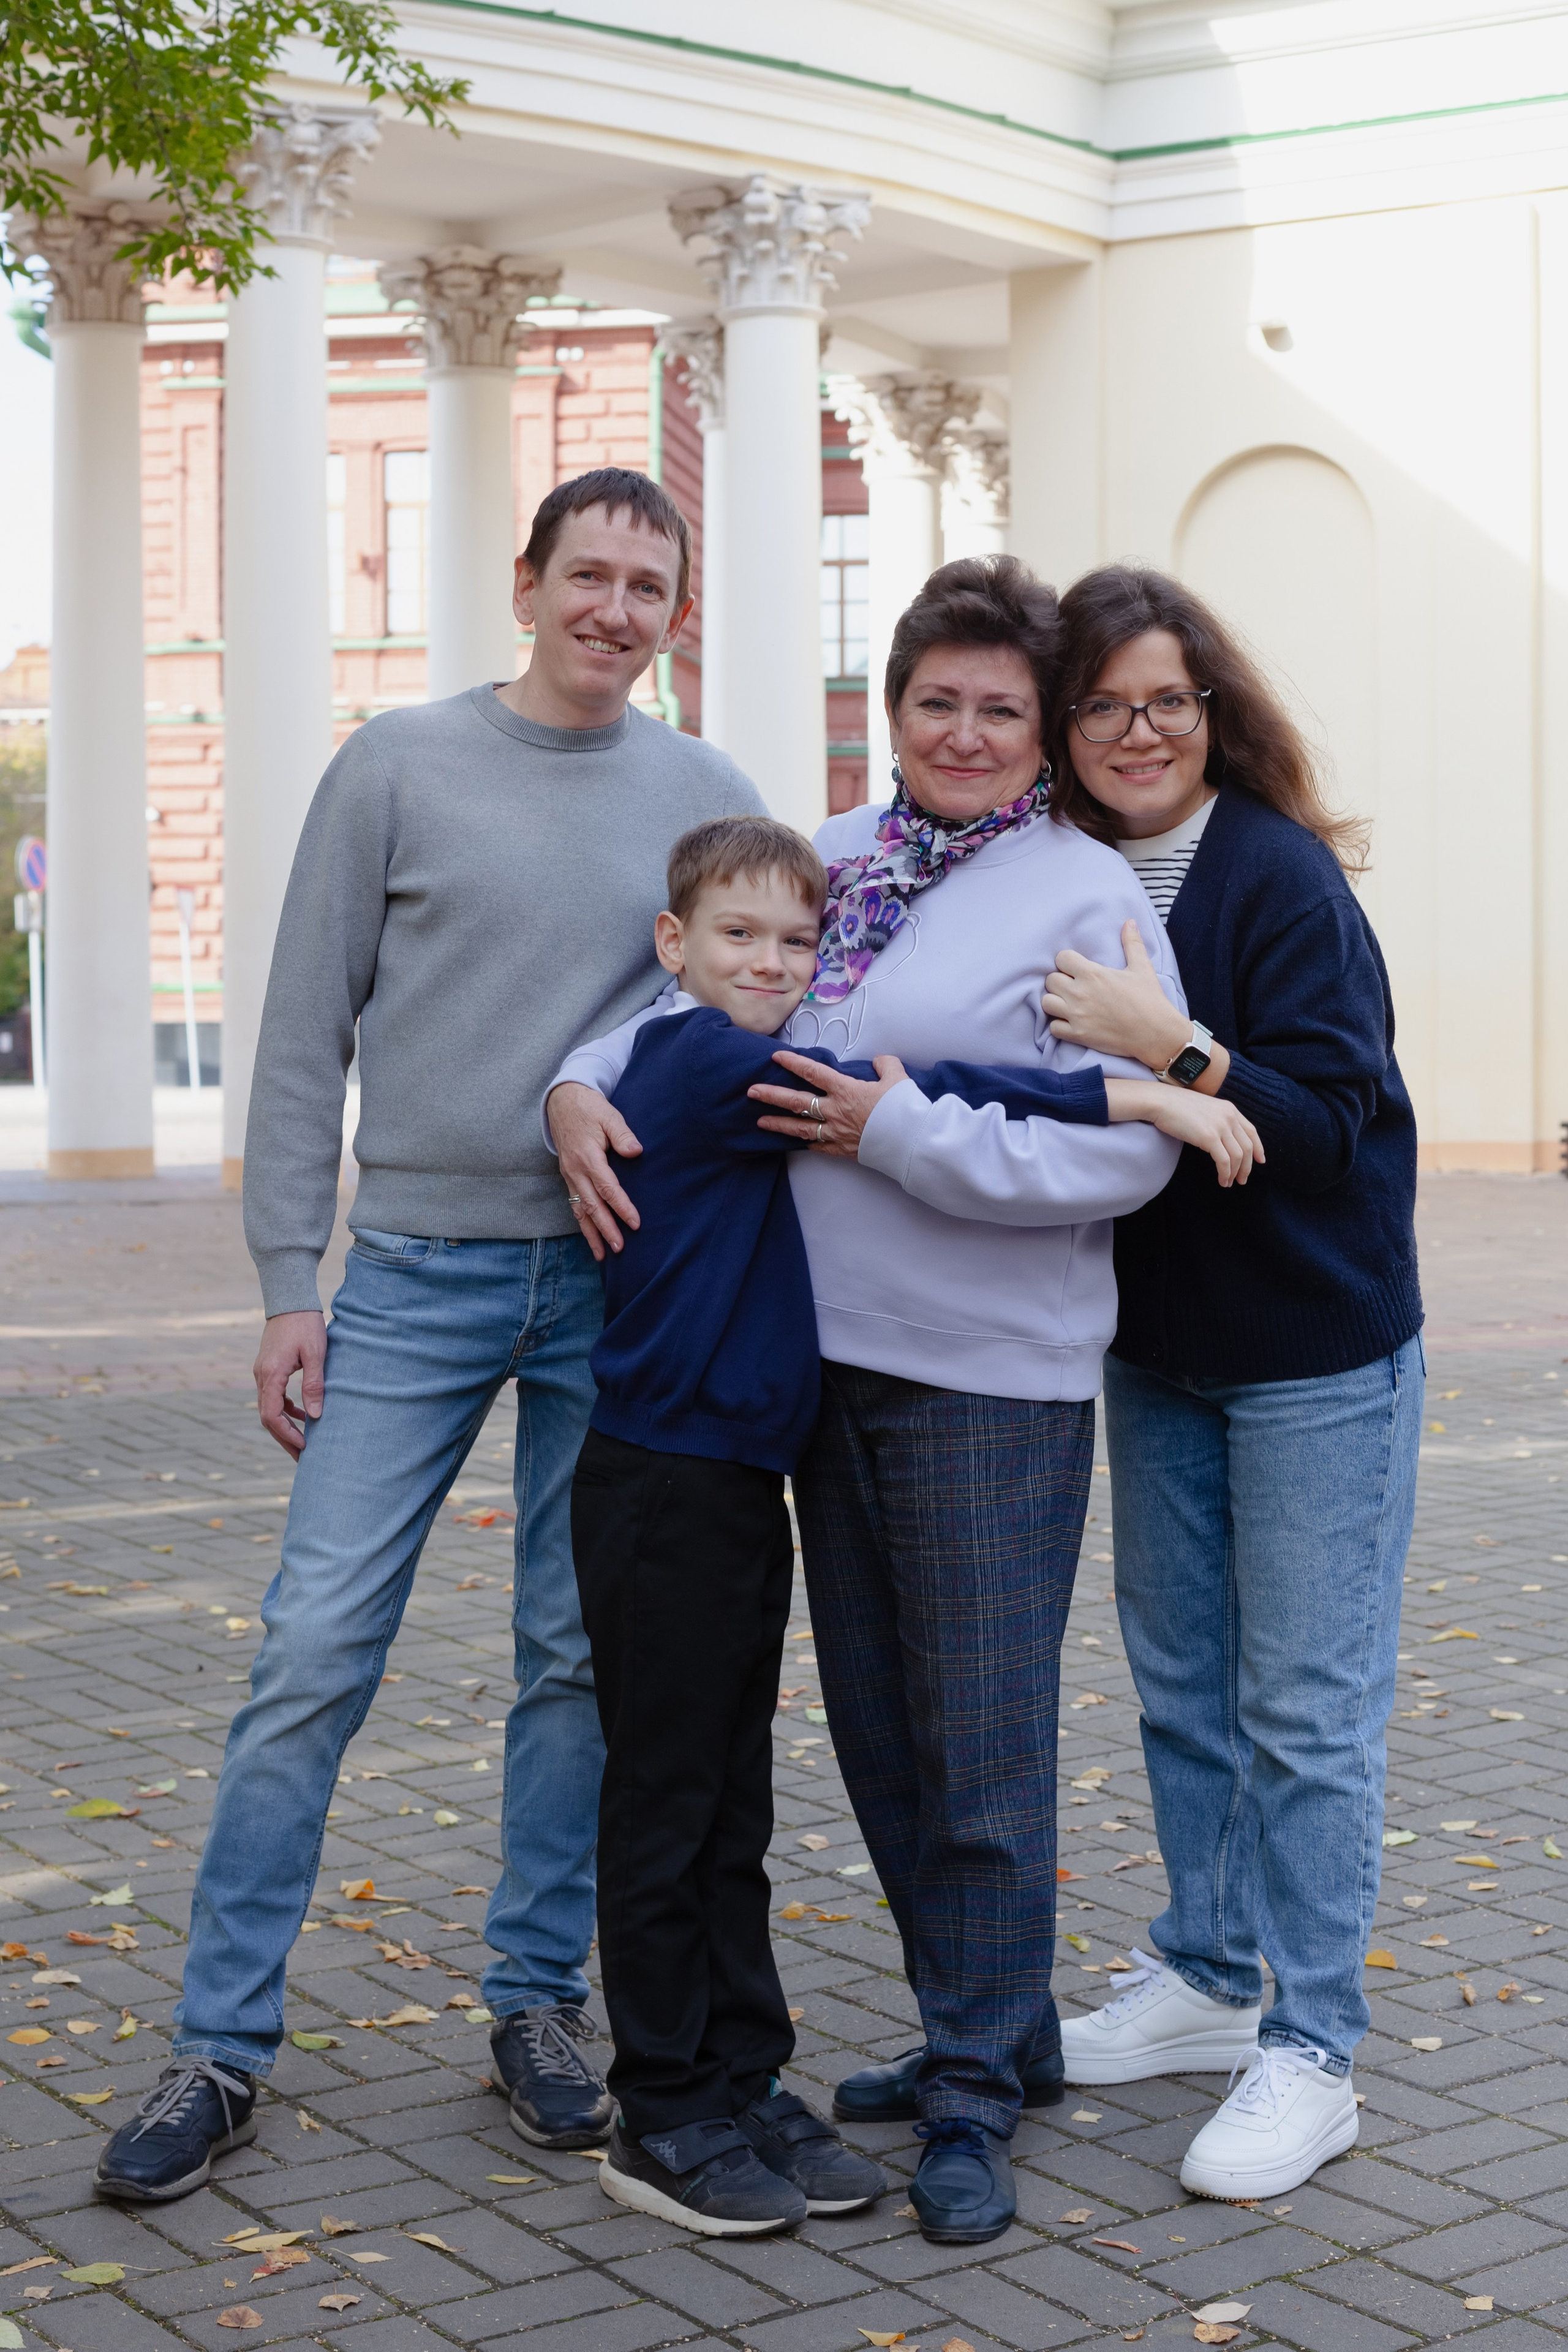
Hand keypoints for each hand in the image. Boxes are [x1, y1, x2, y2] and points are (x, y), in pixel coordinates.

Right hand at [254, 1309, 326, 1455]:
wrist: (290, 1300)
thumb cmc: (305, 1324)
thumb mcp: (315, 1353)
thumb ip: (313, 1384)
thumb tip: (315, 1415)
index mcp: (270, 1374)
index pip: (271, 1415)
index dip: (286, 1434)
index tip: (303, 1447)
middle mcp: (261, 1376)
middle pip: (268, 1417)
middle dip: (285, 1438)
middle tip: (303, 1457)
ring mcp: (263, 1372)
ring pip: (270, 1408)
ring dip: (285, 1426)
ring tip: (304, 1443)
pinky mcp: (269, 1368)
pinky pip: (273, 1396)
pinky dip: (286, 1409)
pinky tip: (303, 1415)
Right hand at [546, 1081, 641, 1260]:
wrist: (562, 1102)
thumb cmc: (590, 1108)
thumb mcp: (609, 1115)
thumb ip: (622, 1134)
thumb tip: (636, 1152)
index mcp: (588, 1156)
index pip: (607, 1187)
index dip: (621, 1207)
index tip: (635, 1223)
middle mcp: (576, 1171)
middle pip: (593, 1206)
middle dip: (606, 1229)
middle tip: (620, 1249)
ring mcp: (569, 1176)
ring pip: (580, 1210)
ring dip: (591, 1234)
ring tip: (602, 1255)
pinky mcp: (568, 1178)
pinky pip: (574, 1205)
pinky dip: (583, 1223)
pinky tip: (591, 1237)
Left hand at [749, 1052, 910, 1156]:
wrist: (910, 1140)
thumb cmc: (903, 1108)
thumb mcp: (897, 1077)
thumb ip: (885, 1064)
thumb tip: (878, 1061)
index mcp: (845, 1090)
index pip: (813, 1072)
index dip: (793, 1063)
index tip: (776, 1057)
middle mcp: (835, 1111)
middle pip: (797, 1102)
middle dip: (772, 1096)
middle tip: (752, 1092)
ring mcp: (835, 1132)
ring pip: (800, 1128)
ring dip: (778, 1124)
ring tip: (760, 1122)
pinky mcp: (842, 1150)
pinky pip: (817, 1146)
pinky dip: (805, 1144)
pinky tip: (793, 1143)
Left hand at [1043, 920, 1189, 1069]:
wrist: (1156, 1033)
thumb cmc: (1150, 999)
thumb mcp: (1142, 968)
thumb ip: (1132, 943)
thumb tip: (1129, 922)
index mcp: (1092, 974)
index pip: (1061, 958)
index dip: (1067, 961)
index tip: (1076, 968)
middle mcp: (1080, 993)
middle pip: (1050, 980)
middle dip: (1060, 980)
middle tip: (1073, 985)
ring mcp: (1076, 1016)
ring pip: (1046, 1003)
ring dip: (1055, 1001)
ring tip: (1068, 1003)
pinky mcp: (1077, 1035)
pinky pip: (1053, 1028)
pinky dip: (1059, 1025)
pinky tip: (1070, 1022)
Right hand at [1105, 1078, 1263, 1187]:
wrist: (1160, 1101)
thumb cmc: (1176, 1106)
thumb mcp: (1204, 1108)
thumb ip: (1216, 1119)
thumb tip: (1221, 1138)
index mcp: (1229, 1109)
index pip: (1251, 1131)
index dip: (1258, 1148)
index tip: (1260, 1160)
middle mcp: (1229, 1116)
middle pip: (1247, 1147)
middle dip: (1247, 1166)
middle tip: (1242, 1179)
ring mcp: (1220, 1126)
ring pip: (1238, 1156)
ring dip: (1235, 1173)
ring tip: (1229, 1183)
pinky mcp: (1209, 1137)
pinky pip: (1224, 1161)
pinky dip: (1225, 1173)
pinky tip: (1221, 1180)